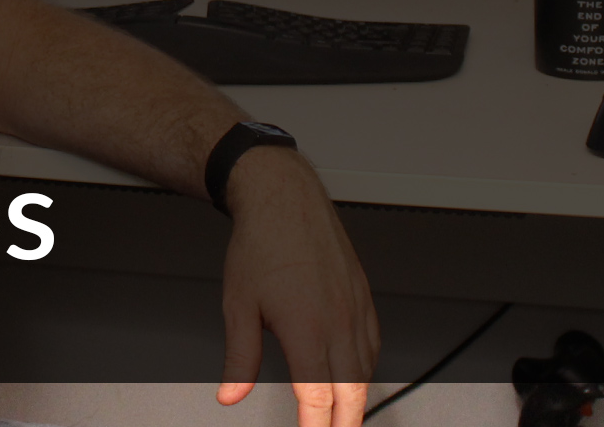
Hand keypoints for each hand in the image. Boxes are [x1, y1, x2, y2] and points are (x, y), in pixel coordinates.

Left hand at [218, 147, 378, 426]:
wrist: (285, 199)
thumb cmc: (262, 244)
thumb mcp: (239, 305)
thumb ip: (238, 358)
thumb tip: (230, 395)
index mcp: (306, 326)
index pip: (317, 395)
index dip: (315, 426)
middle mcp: (337, 319)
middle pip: (351, 392)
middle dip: (344, 423)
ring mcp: (354, 308)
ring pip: (365, 370)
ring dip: (356, 401)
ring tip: (343, 418)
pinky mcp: (362, 296)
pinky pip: (373, 345)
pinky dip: (365, 370)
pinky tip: (354, 377)